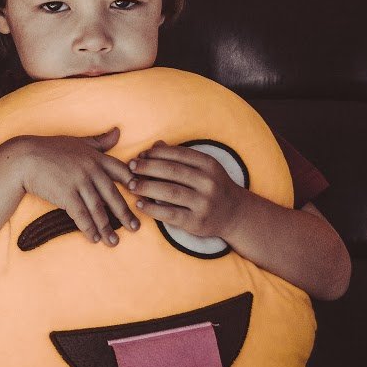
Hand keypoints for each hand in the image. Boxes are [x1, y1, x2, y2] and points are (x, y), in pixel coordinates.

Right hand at [11, 129, 137, 245]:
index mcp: (95, 157)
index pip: (122, 171)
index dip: (134, 185)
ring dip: (107, 227)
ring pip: (98, 209)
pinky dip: (89, 228)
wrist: (24, 158)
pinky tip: (94, 239)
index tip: (144, 197)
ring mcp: (78, 182)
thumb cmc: (50, 149)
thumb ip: (100, 141)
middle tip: (135, 228)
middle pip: (113, 195)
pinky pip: (81, 215)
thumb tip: (118, 132)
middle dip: (125, 213)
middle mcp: (90, 169)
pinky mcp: (66, 194)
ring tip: (114, 241)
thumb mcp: (78, 141)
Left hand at [127, 143, 249, 238]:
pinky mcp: (197, 222)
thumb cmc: (213, 186)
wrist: (235, 214)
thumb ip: (180, 156)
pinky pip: (170, 214)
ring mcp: (204, 203)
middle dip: (147, 167)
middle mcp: (209, 183)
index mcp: (209, 165)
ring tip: (131, 185)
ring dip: (146, 187)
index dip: (156, 153)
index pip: (178, 154)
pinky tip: (140, 204)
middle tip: (130, 167)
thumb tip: (155, 145)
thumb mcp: (203, 168)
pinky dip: (152, 209)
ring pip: (169, 192)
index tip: (140, 155)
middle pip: (171, 171)